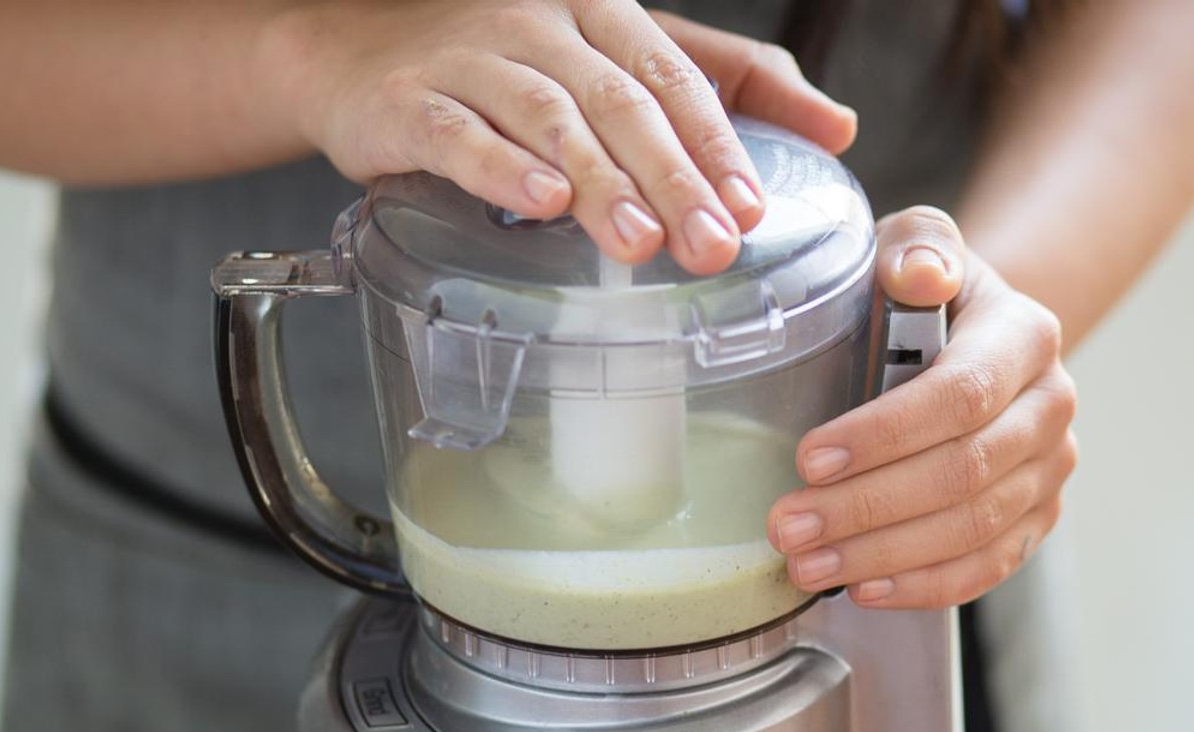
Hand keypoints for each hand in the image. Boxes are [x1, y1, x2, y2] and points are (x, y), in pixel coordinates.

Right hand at [256, 0, 855, 273]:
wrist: (355, 50)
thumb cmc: (500, 64)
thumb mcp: (616, 60)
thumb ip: (721, 84)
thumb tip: (837, 125)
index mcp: (602, 16)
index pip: (674, 79)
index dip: (715, 145)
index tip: (749, 210)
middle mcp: (543, 28)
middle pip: (621, 102)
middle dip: (672, 178)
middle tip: (710, 247)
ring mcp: (474, 60)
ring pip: (550, 119)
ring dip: (598, 183)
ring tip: (639, 244)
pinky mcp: (412, 103)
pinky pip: (462, 134)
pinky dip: (502, 169)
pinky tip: (540, 203)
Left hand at [766, 207, 1078, 608]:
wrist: (973, 338)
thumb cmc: (923, 295)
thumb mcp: (915, 246)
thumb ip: (917, 245)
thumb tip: (916, 274)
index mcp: (1025, 337)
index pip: (959, 395)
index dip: (883, 434)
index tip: (809, 459)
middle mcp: (1050, 407)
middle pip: (962, 473)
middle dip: (865, 507)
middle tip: (787, 527)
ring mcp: (1048, 470)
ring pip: (972, 529)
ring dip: (882, 555)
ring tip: (805, 564)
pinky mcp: (1036, 518)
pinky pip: (987, 566)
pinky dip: (923, 585)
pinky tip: (863, 589)